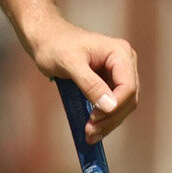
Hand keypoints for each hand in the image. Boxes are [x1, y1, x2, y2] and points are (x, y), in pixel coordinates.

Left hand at [27, 16, 138, 142]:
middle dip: (110, 118)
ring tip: (90, 135)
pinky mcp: (110, 82)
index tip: (95, 118)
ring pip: (122, 105)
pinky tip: (92, 129)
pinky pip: (113, 104)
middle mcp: (125, 62)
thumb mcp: (68, 63)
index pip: (128, 86)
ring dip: (108, 122)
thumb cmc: (53, 45)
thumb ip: (90, 83)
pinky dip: (104, 118)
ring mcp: (118, 73)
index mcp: (119, 53)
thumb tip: (110, 106)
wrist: (43, 37)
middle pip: (128, 99)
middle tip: (91, 132)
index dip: (115, 106)